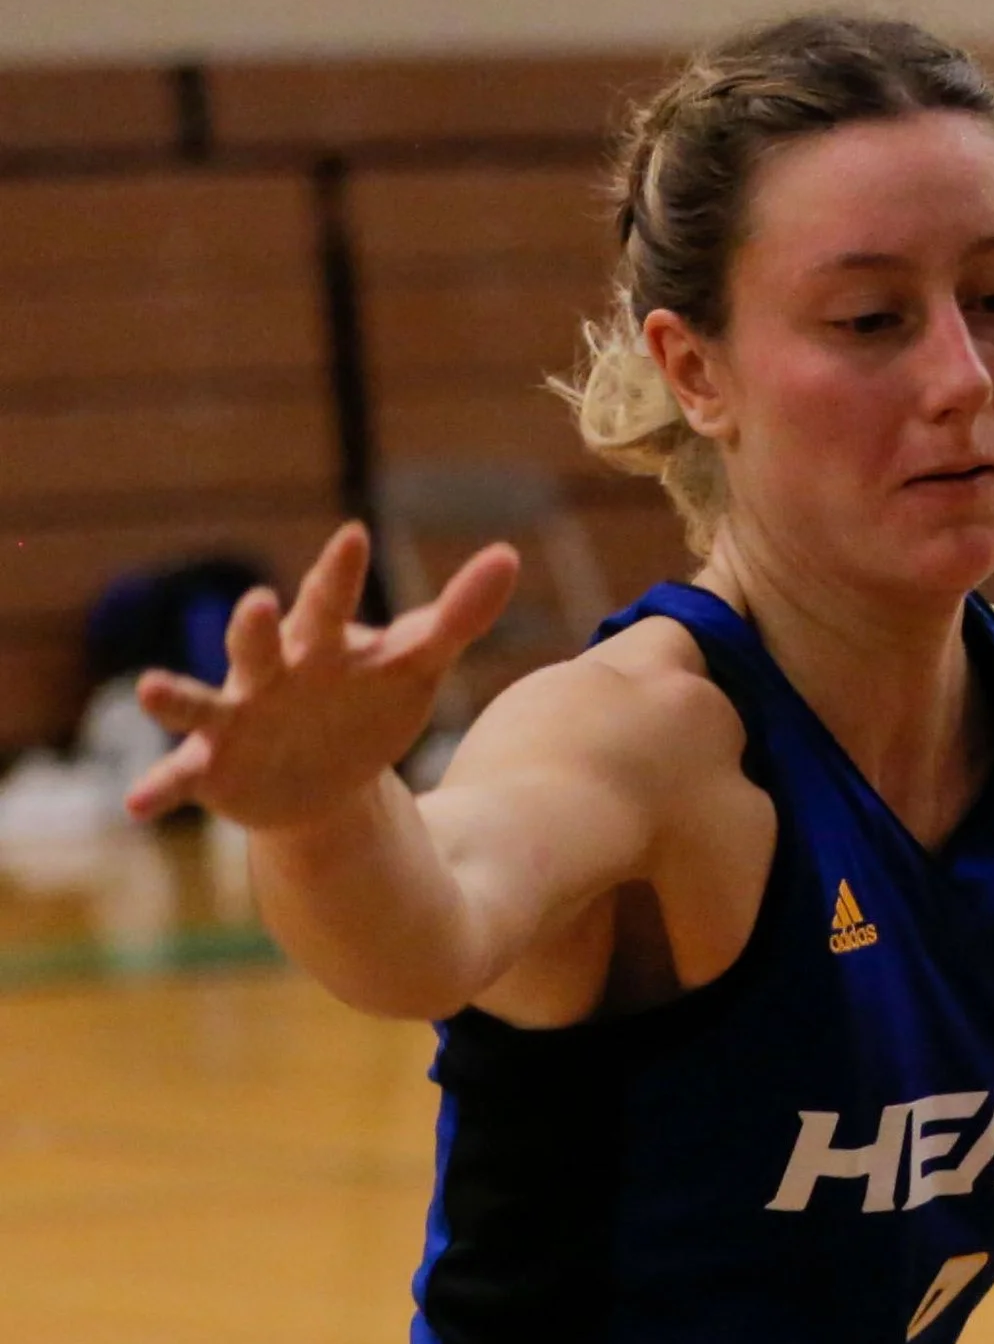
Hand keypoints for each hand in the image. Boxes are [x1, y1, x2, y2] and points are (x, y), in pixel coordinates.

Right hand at [127, 522, 520, 828]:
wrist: (327, 776)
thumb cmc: (366, 703)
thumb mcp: (415, 666)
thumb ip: (458, 616)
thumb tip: (509, 555)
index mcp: (317, 643)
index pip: (329, 606)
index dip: (341, 576)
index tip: (355, 539)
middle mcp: (267, 673)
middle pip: (259, 646)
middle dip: (256, 629)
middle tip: (260, 604)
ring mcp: (234, 718)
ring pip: (201, 703)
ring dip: (175, 698)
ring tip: (150, 692)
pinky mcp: (214, 769)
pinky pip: (180, 776)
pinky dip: (159, 787)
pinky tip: (135, 805)